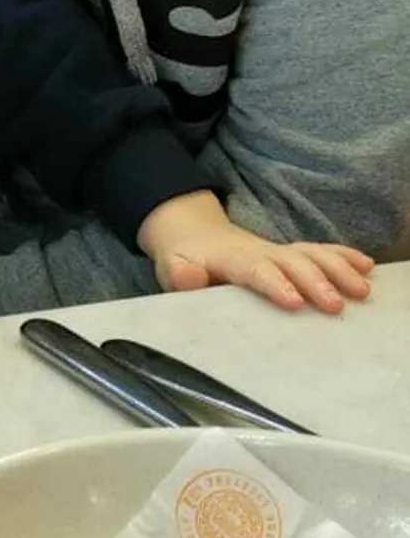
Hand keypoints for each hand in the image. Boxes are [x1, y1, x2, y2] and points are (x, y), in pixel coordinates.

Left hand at [138, 192, 373, 312]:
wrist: (192, 232)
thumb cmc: (184, 257)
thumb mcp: (171, 265)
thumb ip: (179, 273)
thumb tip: (189, 277)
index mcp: (230, 258)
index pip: (254, 269)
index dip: (274, 283)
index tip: (294, 301)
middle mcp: (259, 251)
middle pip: (290, 262)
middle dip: (314, 281)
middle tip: (336, 305)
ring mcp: (277, 251)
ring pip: (310, 254)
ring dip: (337, 269)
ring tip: (362, 289)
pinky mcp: (289, 255)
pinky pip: (319, 251)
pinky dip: (343, 256)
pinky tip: (366, 266)